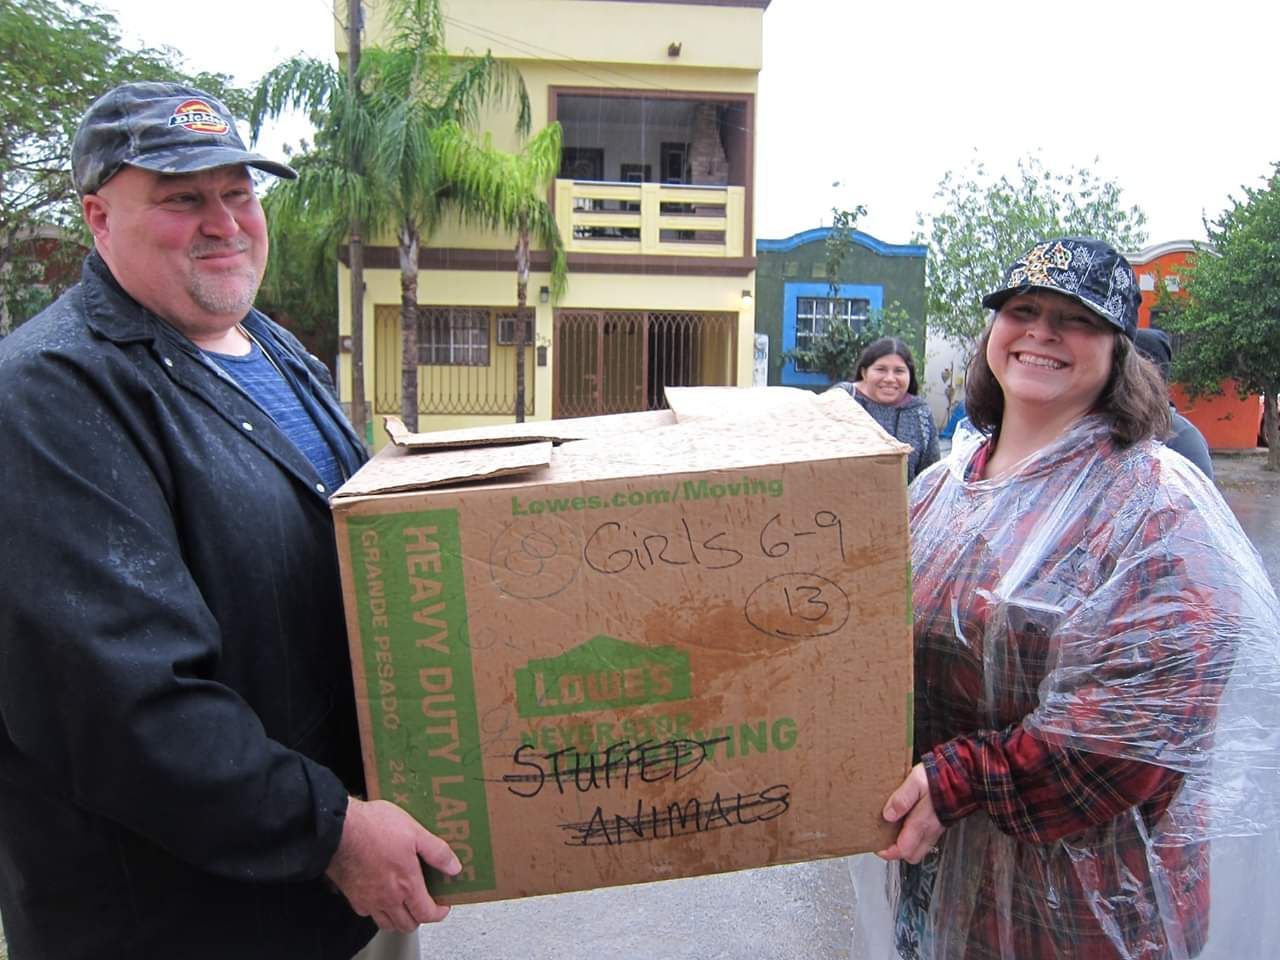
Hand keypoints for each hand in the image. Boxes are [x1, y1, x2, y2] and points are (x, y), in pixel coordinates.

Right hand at [326, 797, 460, 931]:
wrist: (339, 829)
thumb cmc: (373, 828)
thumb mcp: (415, 832)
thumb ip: (437, 852)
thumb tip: (454, 867)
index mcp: (406, 885)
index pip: (427, 914)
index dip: (439, 912)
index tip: (443, 905)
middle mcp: (387, 898)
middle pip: (407, 924)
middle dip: (420, 918)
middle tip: (425, 904)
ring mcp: (368, 899)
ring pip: (387, 923)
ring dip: (399, 918)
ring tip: (405, 905)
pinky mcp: (352, 896)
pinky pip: (367, 913)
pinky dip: (376, 911)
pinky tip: (380, 896)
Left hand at [876, 763, 943, 863]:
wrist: (963, 775)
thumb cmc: (939, 777)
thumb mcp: (915, 782)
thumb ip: (902, 799)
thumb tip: (888, 814)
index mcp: (922, 822)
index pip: (904, 849)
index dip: (888, 853)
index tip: (878, 847)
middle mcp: (930, 830)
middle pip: (912, 855)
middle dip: (897, 852)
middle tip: (884, 842)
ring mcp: (936, 828)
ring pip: (920, 848)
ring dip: (906, 845)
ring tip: (893, 833)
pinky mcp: (940, 823)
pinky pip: (926, 839)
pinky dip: (915, 838)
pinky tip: (908, 824)